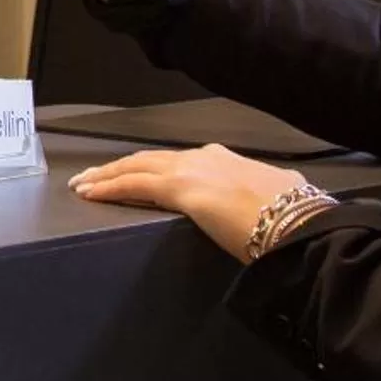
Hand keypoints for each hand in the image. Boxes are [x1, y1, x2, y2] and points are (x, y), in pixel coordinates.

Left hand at [68, 145, 313, 262]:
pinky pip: (133, 185)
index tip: (135, 174)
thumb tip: (270, 208)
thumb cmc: (293, 218)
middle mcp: (204, 158)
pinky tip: (90, 194)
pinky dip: (109, 187)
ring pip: (135, 167)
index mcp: (226, 160)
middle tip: (92, 178)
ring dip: (106, 176)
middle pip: (149, 159)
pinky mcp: (181, 189)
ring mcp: (191, 170)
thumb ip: (263, 200)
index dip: (152, 167)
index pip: (177, 161)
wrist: (297, 222)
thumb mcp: (276, 200)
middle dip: (119, 168)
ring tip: (83, 186)